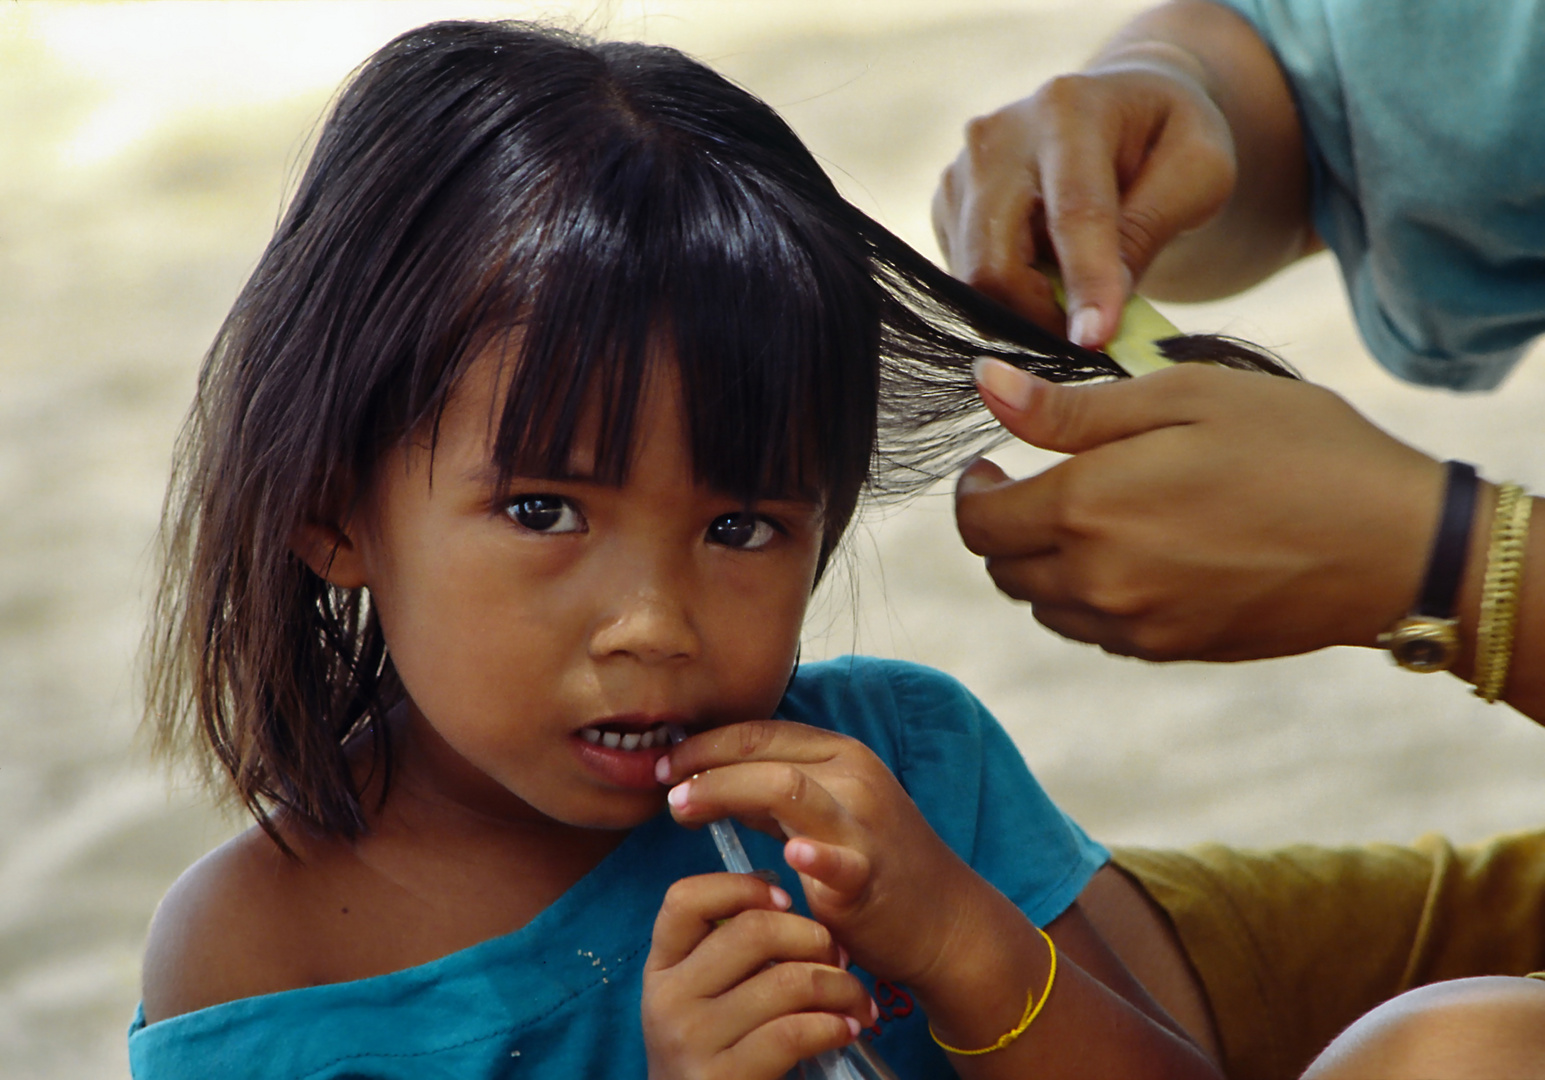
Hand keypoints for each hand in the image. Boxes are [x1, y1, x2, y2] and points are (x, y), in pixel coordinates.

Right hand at [642, 871, 873, 1078]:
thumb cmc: (716, 1052)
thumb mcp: (700, 999)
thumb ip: (728, 955)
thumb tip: (792, 911)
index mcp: (662, 967)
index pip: (685, 898)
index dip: (742, 886)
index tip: (785, 902)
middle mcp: (667, 999)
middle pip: (753, 931)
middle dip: (814, 936)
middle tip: (839, 956)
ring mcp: (691, 1041)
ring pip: (787, 981)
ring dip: (840, 985)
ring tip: (857, 1000)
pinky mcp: (723, 1079)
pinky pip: (794, 1032)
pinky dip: (833, 1025)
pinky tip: (846, 1028)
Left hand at [656, 721, 993, 994]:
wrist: (946, 921)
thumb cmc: (875, 864)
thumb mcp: (822, 813)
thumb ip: (767, 796)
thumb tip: (702, 779)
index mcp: (840, 755)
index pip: (760, 732)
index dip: (706, 743)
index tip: (664, 762)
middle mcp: (854, 776)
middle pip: (764, 753)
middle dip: (703, 764)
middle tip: (660, 783)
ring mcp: (865, 823)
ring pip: (787, 789)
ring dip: (724, 792)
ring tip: (681, 808)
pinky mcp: (873, 874)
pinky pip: (841, 859)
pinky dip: (815, 856)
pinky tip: (791, 857)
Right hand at [931, 59, 1233, 346]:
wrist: (1118, 108)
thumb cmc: (1166, 139)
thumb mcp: (1199, 170)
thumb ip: (1154, 228)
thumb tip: (1098, 309)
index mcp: (1068, 110)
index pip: (1073, 212)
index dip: (1085, 282)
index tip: (1095, 339)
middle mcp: (998, 137)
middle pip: (995, 259)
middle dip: (1039, 316)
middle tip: (1089, 342)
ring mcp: (962, 172)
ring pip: (974, 279)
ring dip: (1025, 311)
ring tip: (1074, 302)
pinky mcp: (947, 205)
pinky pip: (965, 278)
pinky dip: (1007, 298)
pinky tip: (1045, 279)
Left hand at [956, 360, 1445, 661]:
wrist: (1395, 546)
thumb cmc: (1298, 450)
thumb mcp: (1186, 396)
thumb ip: (1072, 407)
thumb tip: (985, 387)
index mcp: (1090, 509)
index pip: (979, 521)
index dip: (975, 490)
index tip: (995, 462)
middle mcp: (1097, 580)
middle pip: (1002, 568)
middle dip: (1005, 525)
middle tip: (1042, 483)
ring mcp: (1133, 626)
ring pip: (1043, 604)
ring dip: (1044, 563)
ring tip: (1093, 516)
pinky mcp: (1169, 651)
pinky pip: (1093, 631)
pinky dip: (1089, 596)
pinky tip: (1136, 555)